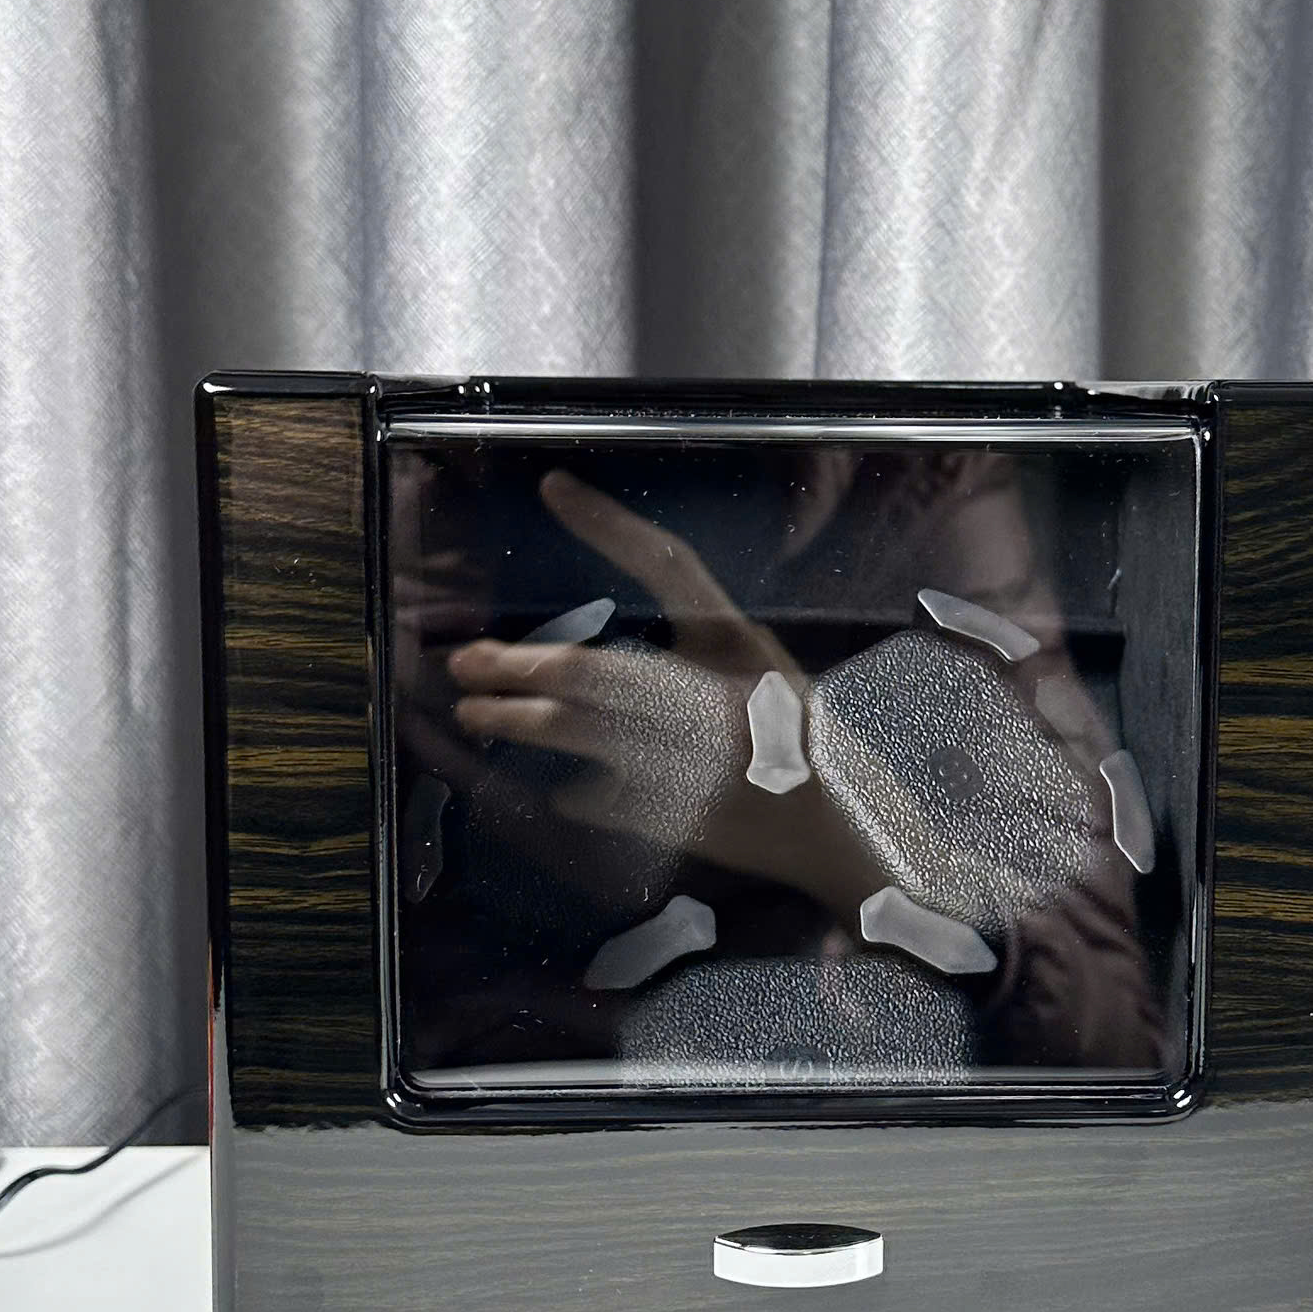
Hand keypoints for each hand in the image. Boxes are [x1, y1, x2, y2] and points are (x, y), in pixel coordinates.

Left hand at [447, 473, 890, 911]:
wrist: (845, 824)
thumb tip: (589, 656)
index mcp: (739, 642)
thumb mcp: (755, 666)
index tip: (553, 487)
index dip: (609, 524)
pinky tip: (554, 789)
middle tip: (466, 662)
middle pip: (589, 668)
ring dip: (516, 721)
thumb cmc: (799, 736)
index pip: (667, 563)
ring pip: (578, 731)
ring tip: (475, 713)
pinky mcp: (680, 816)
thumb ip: (692, 649)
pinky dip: (570, 791)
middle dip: (517, 665)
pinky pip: (599, 796)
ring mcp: (695, 758)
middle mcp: (714, 694)